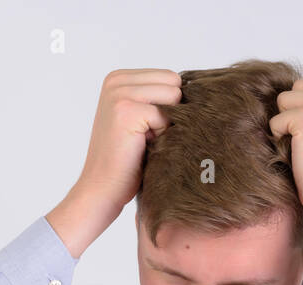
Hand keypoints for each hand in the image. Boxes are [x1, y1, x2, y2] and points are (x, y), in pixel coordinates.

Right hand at [75, 68, 181, 213]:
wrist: (103, 189)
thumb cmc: (127, 160)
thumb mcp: (142, 119)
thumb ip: (159, 97)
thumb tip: (199, 89)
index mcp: (119, 78)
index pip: (170, 77)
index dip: (169, 107)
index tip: (146, 128)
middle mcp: (116, 80)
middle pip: (174, 82)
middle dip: (170, 112)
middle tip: (146, 137)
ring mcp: (119, 93)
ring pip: (173, 95)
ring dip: (166, 123)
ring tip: (144, 141)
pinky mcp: (126, 110)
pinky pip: (166, 116)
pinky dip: (161, 136)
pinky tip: (141, 148)